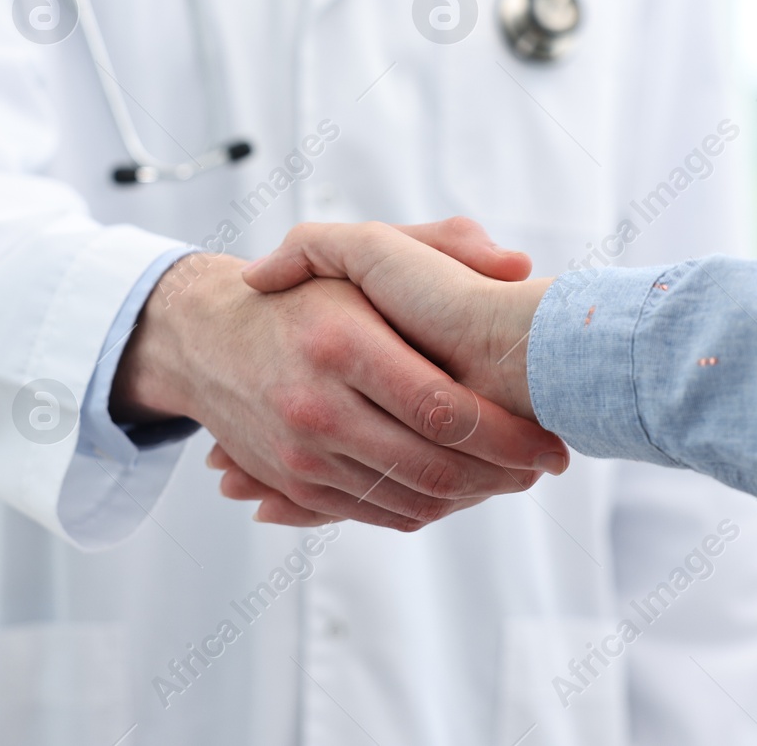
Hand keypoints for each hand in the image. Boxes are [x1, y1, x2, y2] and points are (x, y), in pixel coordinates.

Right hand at [111, 248, 567, 531]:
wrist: (206, 338)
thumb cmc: (304, 293)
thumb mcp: (363, 254)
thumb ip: (443, 244)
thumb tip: (519, 266)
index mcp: (341, 341)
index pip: (441, 409)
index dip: (507, 435)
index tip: (550, 438)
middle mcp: (315, 402)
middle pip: (433, 466)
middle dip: (502, 475)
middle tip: (543, 466)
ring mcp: (299, 450)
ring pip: (408, 498)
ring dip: (471, 497)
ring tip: (510, 477)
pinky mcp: (291, 482)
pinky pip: (372, 512)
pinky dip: (423, 509)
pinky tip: (456, 489)